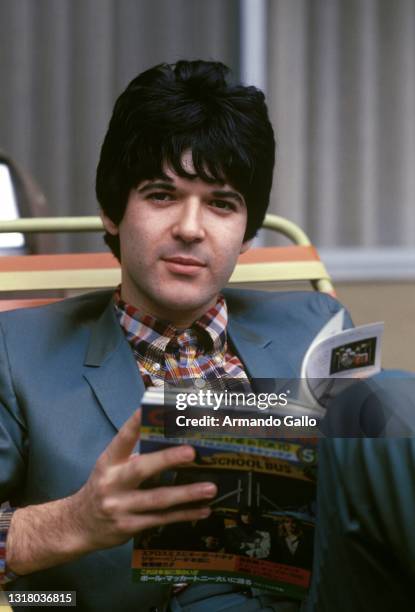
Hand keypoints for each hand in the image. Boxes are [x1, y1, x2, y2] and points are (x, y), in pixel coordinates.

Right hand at [73, 409, 215, 550]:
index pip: (123, 439)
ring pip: (158, 499)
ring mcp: (120, 507)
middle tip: (192, 452)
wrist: (79, 526)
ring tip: (210, 488)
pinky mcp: (130, 527)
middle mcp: (112, 483)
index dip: (135, 423)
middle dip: (168, 459)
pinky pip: (162, 520)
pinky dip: (185, 515)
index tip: (149, 407)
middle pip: (141, 469)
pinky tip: (203, 510)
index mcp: (108, 462)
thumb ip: (135, 456)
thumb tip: (173, 441)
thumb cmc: (104, 488)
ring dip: (187, 494)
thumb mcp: (110, 468)